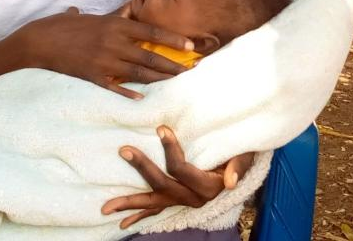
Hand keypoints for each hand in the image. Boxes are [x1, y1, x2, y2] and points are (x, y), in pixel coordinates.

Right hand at [14, 8, 197, 98]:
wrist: (36, 42)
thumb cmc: (61, 25)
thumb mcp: (88, 16)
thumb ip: (103, 17)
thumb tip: (109, 10)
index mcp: (116, 25)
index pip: (152, 32)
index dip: (173, 39)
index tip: (191, 45)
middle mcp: (114, 43)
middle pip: (150, 56)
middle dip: (173, 64)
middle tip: (190, 70)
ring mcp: (103, 61)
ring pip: (138, 73)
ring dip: (159, 78)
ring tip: (175, 81)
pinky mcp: (92, 77)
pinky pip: (115, 87)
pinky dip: (129, 93)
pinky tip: (142, 98)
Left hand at [101, 126, 254, 228]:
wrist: (244, 160)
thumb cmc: (244, 151)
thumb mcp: (246, 154)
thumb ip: (239, 165)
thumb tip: (230, 181)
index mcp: (209, 186)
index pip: (182, 169)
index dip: (170, 150)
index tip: (161, 128)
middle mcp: (195, 198)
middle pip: (163, 185)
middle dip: (142, 168)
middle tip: (125, 150)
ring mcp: (186, 200)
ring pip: (156, 202)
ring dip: (131, 203)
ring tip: (106, 208)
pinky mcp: (180, 199)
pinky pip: (159, 209)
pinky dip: (141, 214)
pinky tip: (123, 224)